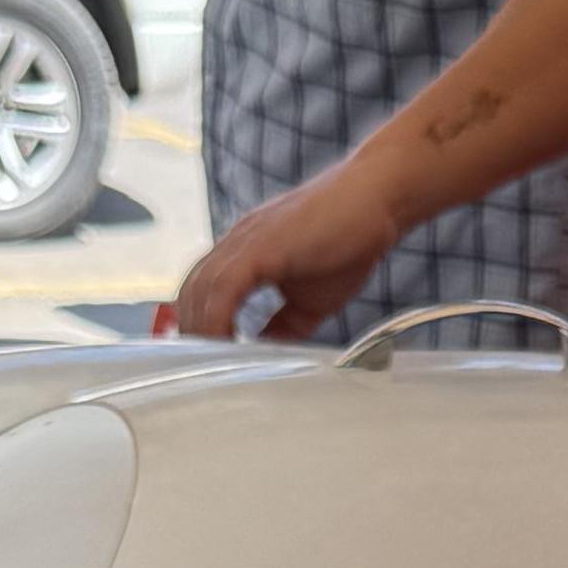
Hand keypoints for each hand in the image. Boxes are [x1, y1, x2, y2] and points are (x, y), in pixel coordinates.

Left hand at [169, 157, 402, 342]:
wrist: (375, 199)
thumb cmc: (349, 241)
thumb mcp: (311, 301)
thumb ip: (283, 325)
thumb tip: (264, 350)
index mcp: (244, 253)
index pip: (202, 290)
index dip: (197, 323)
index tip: (204, 357)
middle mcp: (236, 243)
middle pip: (192, 292)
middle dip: (193, 331)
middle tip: (204, 368)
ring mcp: (244, 241)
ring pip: (201, 290)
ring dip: (202, 330)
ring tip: (213, 364)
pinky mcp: (258, 247)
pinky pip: (223, 288)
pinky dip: (218, 319)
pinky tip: (226, 344)